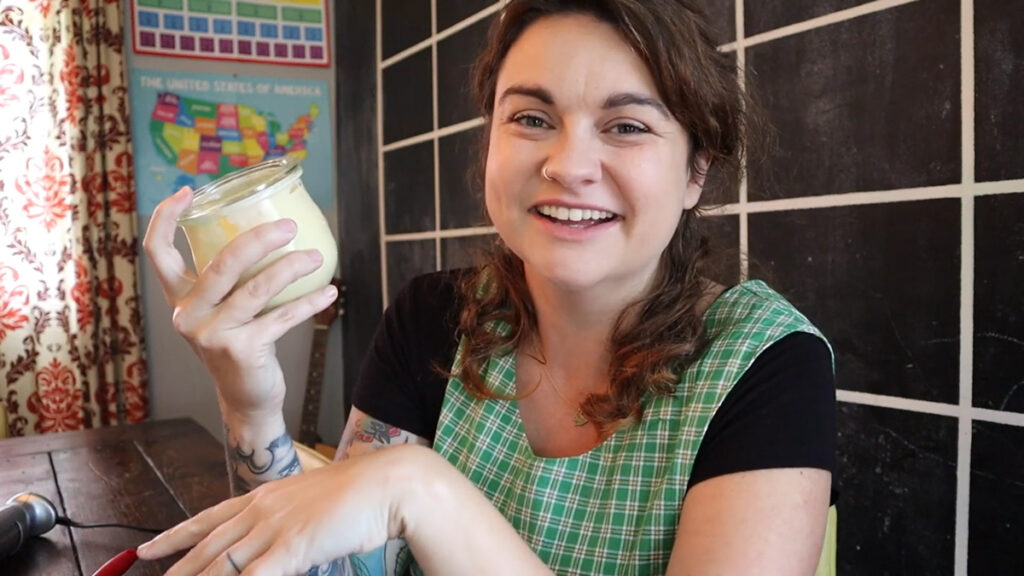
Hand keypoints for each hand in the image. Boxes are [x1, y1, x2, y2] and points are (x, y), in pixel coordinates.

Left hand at [136, 445, 419, 575]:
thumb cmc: (360, 495)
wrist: (388, 483)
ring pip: (222, 565)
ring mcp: (275, 528)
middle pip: (207, 546)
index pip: (208, 517)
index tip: (148, 548)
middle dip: (175, 568)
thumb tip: (279, 545)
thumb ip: (289, 523)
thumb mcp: (313, 506)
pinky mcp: (291, 547)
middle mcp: (262, 510)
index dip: (175, 534)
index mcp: (265, 496)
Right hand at [142, 187, 337, 419]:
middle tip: (289, 226)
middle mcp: (188, 314)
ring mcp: (212, 334)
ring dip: (291, 269)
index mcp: (179, 298)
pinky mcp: (240, 350)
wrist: (245, 399)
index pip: (158, 252)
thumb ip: (232, 279)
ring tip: (315, 258)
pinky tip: (329, 292)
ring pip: (256, 289)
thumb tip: (271, 230)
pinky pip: (281, 318)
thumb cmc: (239, 344)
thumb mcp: (223, 310)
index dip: (165, 218)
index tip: (187, 191)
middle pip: (221, 264)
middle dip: (258, 239)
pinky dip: (308, 303)